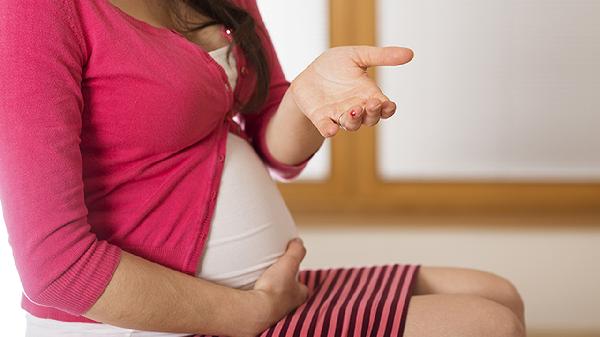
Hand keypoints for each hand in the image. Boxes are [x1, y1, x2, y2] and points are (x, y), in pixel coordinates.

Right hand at [246, 238, 308, 335]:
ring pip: (273, 300)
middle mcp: (288, 307)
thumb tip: (298, 242)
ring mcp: (273, 313)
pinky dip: (255, 298)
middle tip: (273, 276)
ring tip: (259, 281)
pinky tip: (248, 291)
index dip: (298, 278)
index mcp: (298, 296)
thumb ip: (296, 251)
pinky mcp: (258, 315)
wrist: (255, 309)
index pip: (302, 287)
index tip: (292, 270)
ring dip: (268, 292)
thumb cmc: (275, 289)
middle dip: (282, 286)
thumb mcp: (289, 263)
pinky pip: (258, 305)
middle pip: (287, 294)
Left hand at [289, 45, 413, 137]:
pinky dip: (329, 130)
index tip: (389, 104)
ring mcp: (338, 114)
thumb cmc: (336, 65)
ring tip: (354, 111)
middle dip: (372, 114)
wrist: (310, 73)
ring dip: (354, 121)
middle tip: (371, 104)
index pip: (383, 107)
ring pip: (351, 125)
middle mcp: (356, 108)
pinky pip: (327, 128)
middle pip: (370, 119)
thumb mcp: (358, 55)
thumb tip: (410, 53)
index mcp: (368, 94)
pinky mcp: (321, 117)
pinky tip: (331, 130)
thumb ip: (381, 56)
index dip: (388, 109)